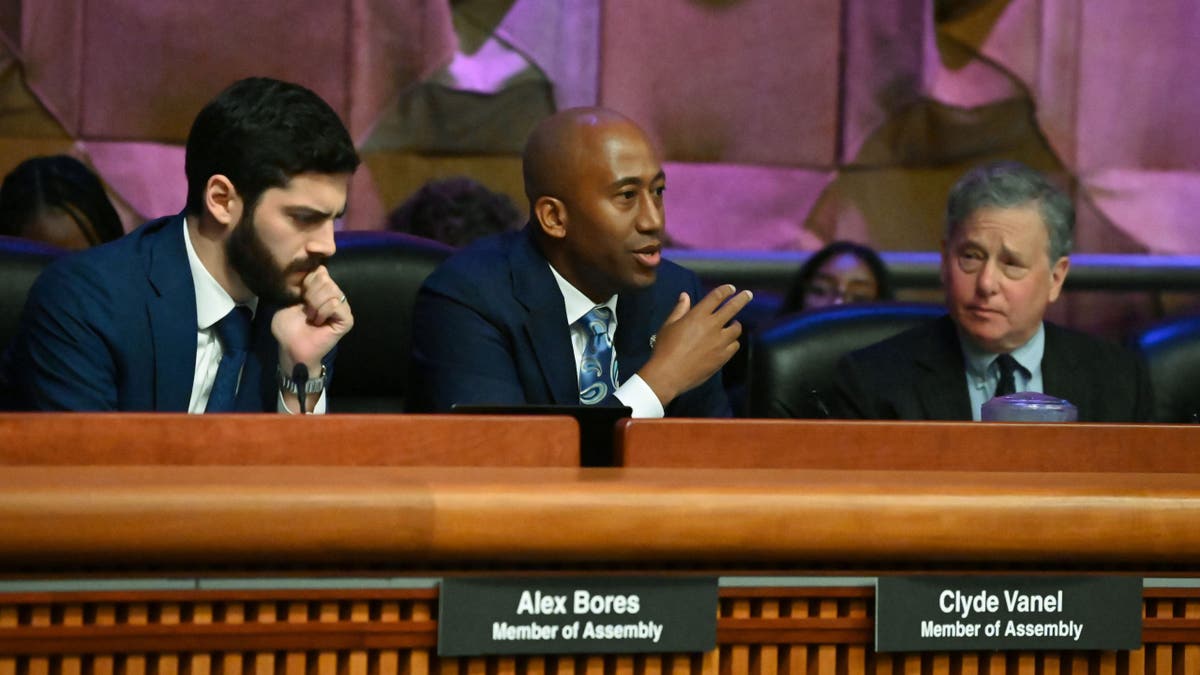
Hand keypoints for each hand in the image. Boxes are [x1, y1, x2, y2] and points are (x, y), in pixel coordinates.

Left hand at [271, 265, 353, 374]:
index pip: (320, 271)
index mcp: (320, 290)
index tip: (300, 296)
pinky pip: (336, 304)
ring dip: (315, 304)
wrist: (292, 348)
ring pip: (331, 290)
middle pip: (325, 279)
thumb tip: (317, 270)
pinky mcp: (347, 319)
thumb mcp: (288, 300)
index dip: (307, 281)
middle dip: (311, 294)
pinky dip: (323, 312)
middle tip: (306, 310)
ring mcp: (342, 308)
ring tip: (311, 317)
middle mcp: (334, 296)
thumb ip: (300, 284)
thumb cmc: (288, 328)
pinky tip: (318, 322)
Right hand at [637, 284, 751, 406]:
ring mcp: (720, 342)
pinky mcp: (723, 357)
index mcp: (698, 315)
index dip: (725, 290)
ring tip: (733, 325)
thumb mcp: (668, 325)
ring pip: (736, 329)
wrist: (669, 373)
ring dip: (735, 325)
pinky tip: (728, 343)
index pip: (716, 297)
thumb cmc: (665, 348)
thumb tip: (685, 296)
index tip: (731, 288)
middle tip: (748, 294)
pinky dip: (732, 342)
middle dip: (742, 299)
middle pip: (733, 308)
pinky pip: (734, 346)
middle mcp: (712, 326)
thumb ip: (680, 310)